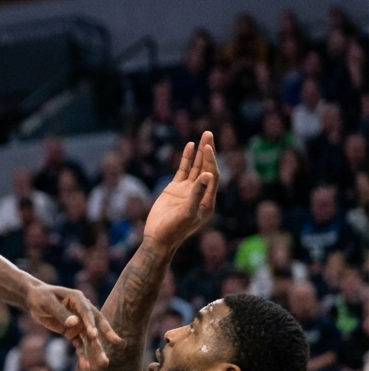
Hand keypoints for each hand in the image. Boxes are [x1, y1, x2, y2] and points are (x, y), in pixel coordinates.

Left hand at [25, 283, 120, 370]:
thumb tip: (75, 323)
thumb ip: (60, 312)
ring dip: (96, 351)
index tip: (94, 335)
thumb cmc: (41, 297)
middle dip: (107, 335)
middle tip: (119, 344)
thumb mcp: (47, 303)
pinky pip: (79, 345)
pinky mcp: (73, 333)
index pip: (87, 312)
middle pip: (97, 324)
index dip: (90, 323)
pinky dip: (82, 356)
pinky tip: (86, 368)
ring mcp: (80, 323)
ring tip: (104, 364)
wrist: (34, 300)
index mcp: (78, 299)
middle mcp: (83, 312)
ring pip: (90, 339)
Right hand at [143, 132, 218, 248]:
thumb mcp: (187, 213)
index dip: (210, 160)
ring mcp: (187, 190)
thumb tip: (207, 174)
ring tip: (203, 136)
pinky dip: (186, 159)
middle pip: (206, 167)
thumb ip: (197, 194)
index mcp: (207, 200)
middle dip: (208, 151)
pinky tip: (189, 147)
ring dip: (199, 152)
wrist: (158, 238)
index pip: (212, 175)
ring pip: (195, 167)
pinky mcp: (175, 189)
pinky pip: (183, 171)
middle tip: (208, 133)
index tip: (207, 147)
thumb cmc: (175, 229)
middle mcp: (200, 193)